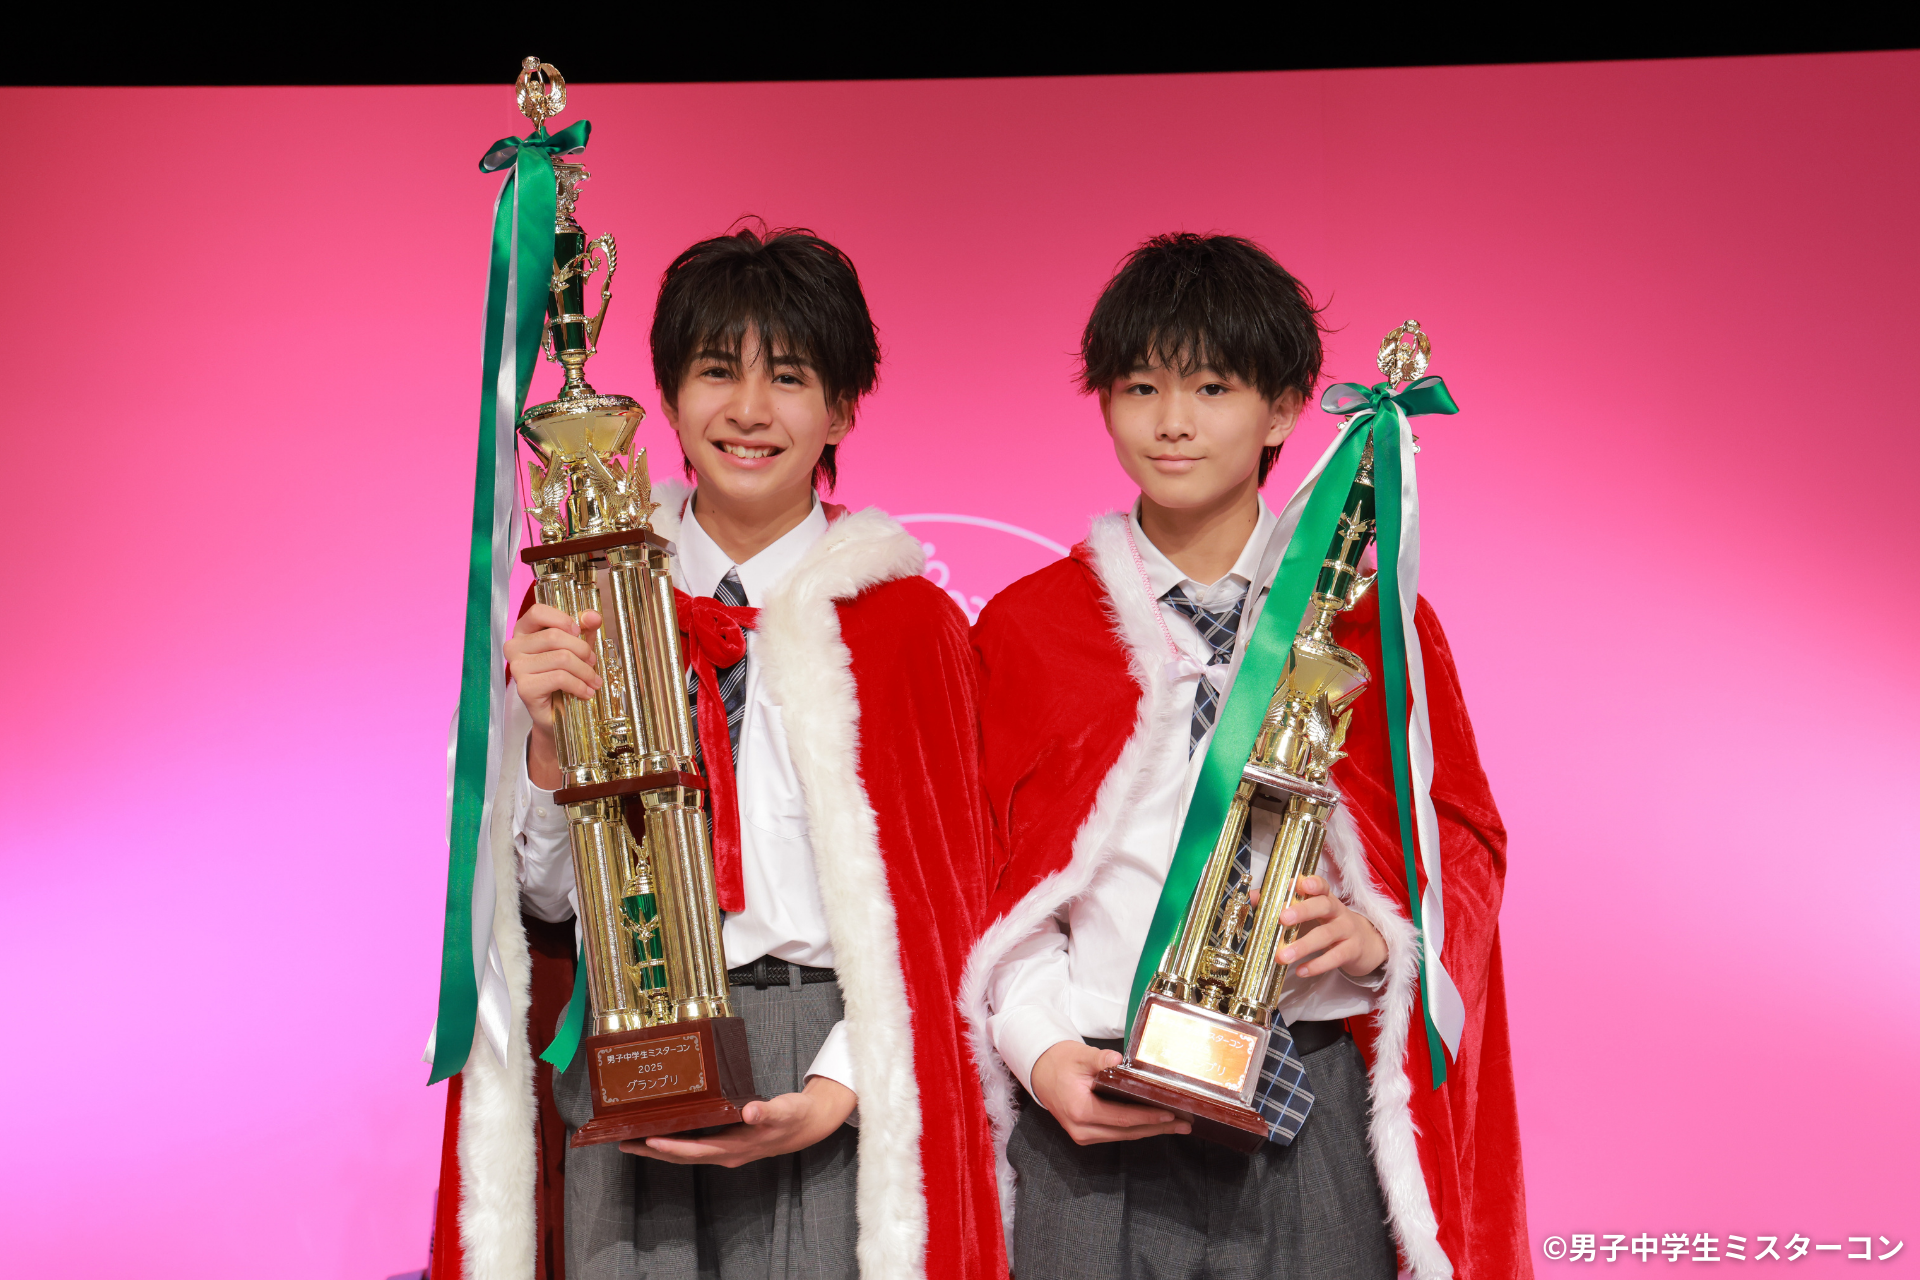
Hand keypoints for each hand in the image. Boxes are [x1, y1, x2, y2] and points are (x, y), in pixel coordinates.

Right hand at [504, 603, 601, 789]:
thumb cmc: (563, 677)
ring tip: (593, 681)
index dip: (562, 619)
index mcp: (523, 632)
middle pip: (555, 636)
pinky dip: (579, 685)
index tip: (579, 631)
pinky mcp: (525, 688)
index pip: (537, 612)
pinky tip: (586, 692)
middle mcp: (514, 647)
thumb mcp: (575, 648)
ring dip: (585, 671)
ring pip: (561, 658)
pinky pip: (559, 678)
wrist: (556, 714)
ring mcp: (517, 668)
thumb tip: (594, 616)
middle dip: (582, 650)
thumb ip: (583, 630)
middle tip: (593, 663)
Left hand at [620, 1076, 855, 1167]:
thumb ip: (766, 1112)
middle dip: (653, 1152)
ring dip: (659, 1149)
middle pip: (683, 1157)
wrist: (809, 1124)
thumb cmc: (795, 1115)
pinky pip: (694, 1145)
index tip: (649, 1141)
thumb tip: (749, 1113)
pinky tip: (664, 1131)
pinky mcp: (726, 1142)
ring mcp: (726, 1149)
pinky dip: (675, 1141)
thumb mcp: (784, 1110)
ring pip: (686, 1153)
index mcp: (736, 1147)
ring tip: (633, 1140)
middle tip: (624, 1142)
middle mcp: (727, 1152)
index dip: (672, 1148)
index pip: (697, 1151)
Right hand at [1029, 1040, 1190, 1144]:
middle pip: (1127, 1132)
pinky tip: (1155, 1123)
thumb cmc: (1060, 1062)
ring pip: (1124, 1135)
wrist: (1041, 1071)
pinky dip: (1136, 1128)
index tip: (1170, 1114)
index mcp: (1080, 1110)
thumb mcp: (1079, 1056)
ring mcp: (1084, 1134)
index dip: (1148, 1117)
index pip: (1122, 1118)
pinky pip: (1116, 1133)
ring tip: (1177, 1125)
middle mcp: (1082, 1129)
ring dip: (1150, 1130)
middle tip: (1184, 1125)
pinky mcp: (1087, 1133)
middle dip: (1157, 1128)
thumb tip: (1118, 1060)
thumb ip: (1099, 1060)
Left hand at [1273, 874, 1387, 978]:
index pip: (1321, 886)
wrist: (1367, 944)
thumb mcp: (1311, 914)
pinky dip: (1317, 965)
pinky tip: (1301, 970)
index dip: (1311, 883)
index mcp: (1326, 898)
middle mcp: (1338, 911)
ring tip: (1283, 956)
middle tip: (1282, 918)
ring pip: (1326, 935)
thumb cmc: (1330, 925)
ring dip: (1303, 946)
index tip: (1298, 883)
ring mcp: (1348, 931)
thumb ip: (1283, 906)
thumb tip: (1252, 898)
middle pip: (1324, 905)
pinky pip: (1335, 957)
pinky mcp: (1353, 951)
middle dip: (1303, 911)